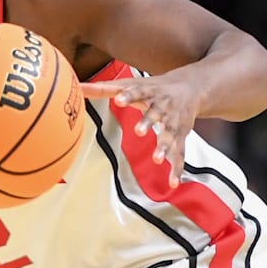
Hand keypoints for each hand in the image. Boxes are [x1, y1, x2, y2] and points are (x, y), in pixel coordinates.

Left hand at [82, 76, 199, 187]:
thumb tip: (76, 87)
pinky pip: (180, 153)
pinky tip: (172, 182)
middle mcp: (162, 107)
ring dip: (164, 147)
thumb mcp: (129, 84)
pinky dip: (177, 168)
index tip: (118, 99)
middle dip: (148, 122)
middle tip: (138, 131)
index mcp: (148, 92)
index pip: (137, 92)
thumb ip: (103, 88)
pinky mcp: (181, 136)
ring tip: (157, 159)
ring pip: (170, 135)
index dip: (128, 96)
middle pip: (155, 114)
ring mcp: (173, 122)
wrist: (190, 88)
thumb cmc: (152, 87)